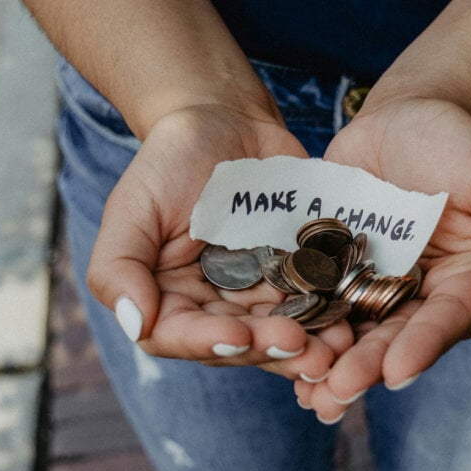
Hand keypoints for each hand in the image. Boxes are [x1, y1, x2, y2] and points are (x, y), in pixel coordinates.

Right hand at [86, 105, 354, 380]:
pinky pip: (316, 303)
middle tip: (302, 346)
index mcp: (168, 299)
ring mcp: (259, 294)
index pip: (180, 336)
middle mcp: (214, 307)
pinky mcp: (298, 276)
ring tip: (336, 348)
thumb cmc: (170, 161)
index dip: (209, 342)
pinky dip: (332, 316)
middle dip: (270, 349)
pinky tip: (352, 323)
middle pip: (239, 343)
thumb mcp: (133, 207)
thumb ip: (118, 267)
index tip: (239, 335)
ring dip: (310, 347)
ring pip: (282, 333)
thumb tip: (135, 324)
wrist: (226, 121)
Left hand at [296, 97, 470, 421]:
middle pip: (395, 337)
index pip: (448, 320)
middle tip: (338, 392)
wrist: (404, 115)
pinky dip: (300, 327)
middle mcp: (419, 296)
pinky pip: (316, 301)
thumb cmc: (459, 144)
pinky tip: (277, 351)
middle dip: (367, 367)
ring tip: (308, 393)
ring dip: (330, 364)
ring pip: (353, 332)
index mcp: (465, 284)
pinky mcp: (333, 270)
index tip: (397, 371)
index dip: (424, 346)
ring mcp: (372, 285)